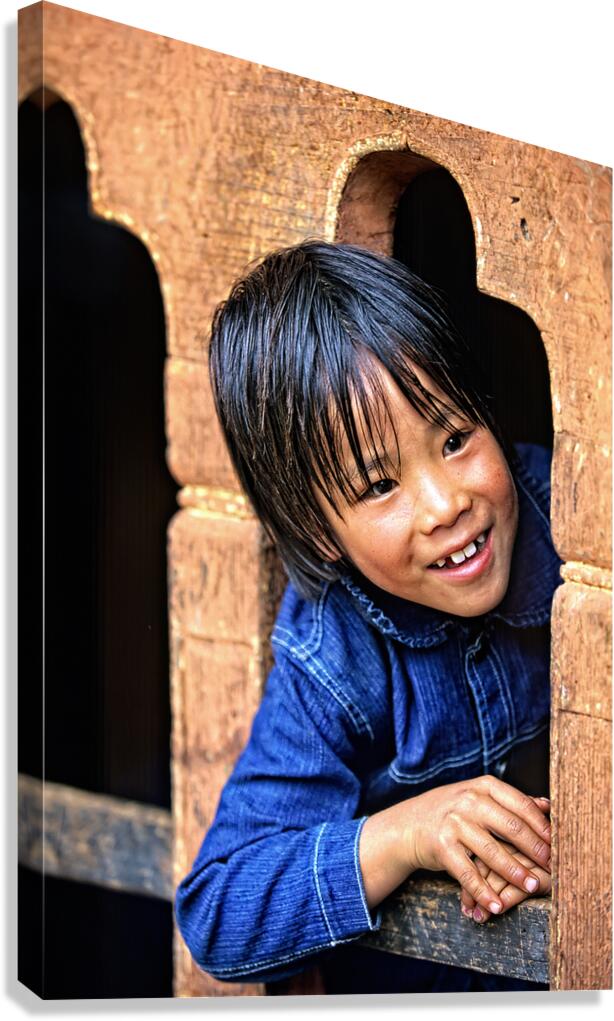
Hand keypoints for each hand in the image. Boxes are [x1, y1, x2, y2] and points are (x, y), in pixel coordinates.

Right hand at [403, 777, 550, 916]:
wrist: (409, 824)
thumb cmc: (452, 811)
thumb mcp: (479, 798)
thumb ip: (511, 802)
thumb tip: (548, 806)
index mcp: (483, 787)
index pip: (521, 805)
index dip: (542, 826)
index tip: (558, 844)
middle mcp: (469, 801)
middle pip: (511, 827)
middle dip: (535, 849)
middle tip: (552, 867)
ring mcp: (454, 823)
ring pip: (492, 851)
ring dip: (515, 872)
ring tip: (532, 886)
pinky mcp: (441, 846)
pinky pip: (468, 872)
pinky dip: (484, 891)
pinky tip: (497, 905)